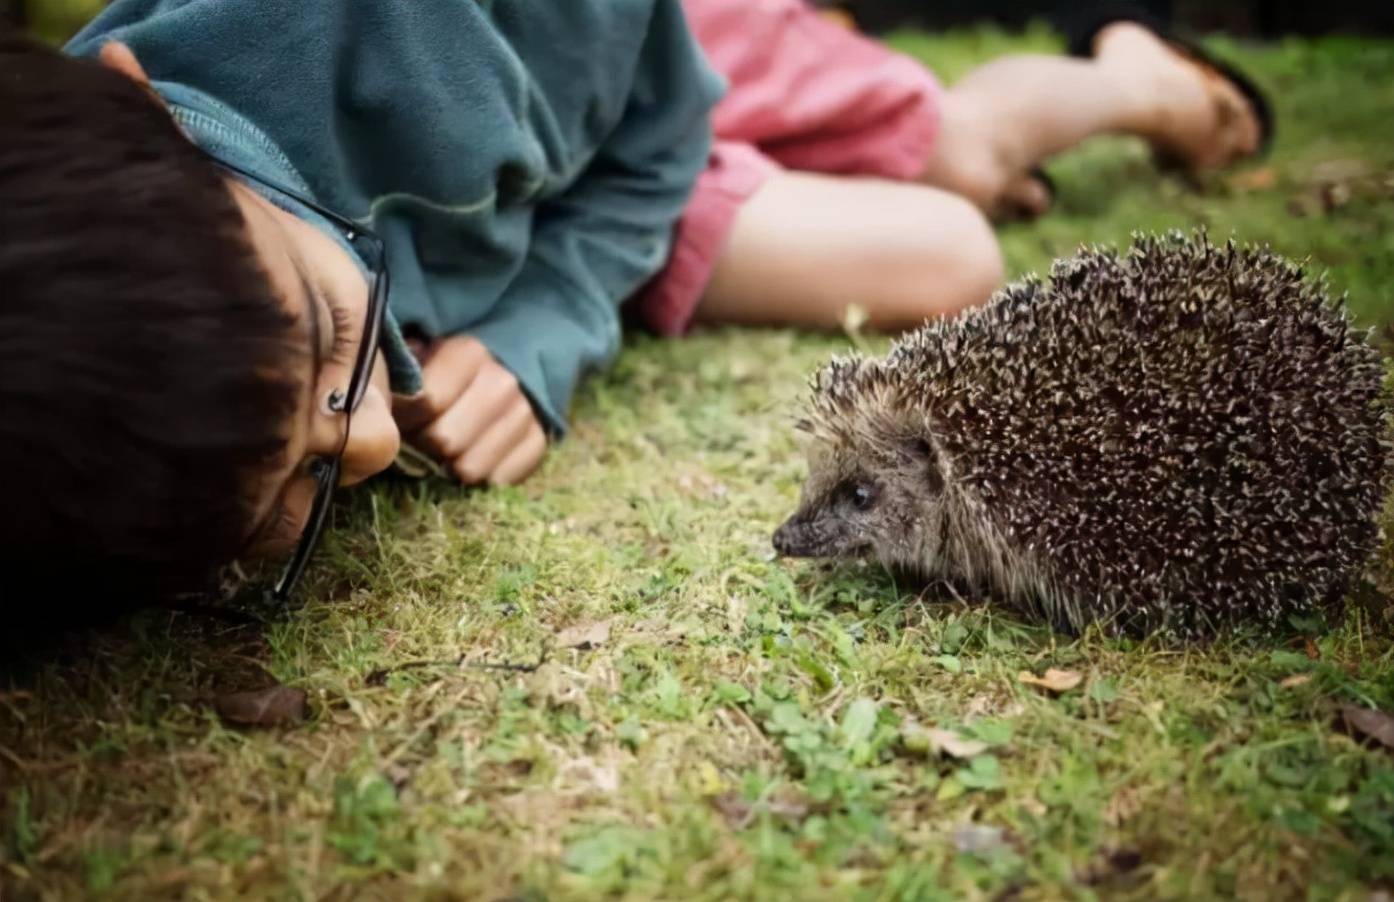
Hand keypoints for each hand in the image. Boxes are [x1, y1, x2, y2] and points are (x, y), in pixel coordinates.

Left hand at [393, 336, 547, 485]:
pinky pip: (499, 481)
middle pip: (444, 440)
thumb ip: (401, 368)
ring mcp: (525, 415)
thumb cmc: (451, 366)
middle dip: (425, 443)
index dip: (403, 416)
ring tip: (447, 449)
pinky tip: (474, 456)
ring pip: (469, 468)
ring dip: (451, 464)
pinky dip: (482, 475)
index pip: (425, 402)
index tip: (396, 417)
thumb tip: (375, 394)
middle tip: (422, 436)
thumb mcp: (424, 351)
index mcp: (471, 352)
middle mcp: (503, 383)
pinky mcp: (538, 444)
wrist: (512, 369)